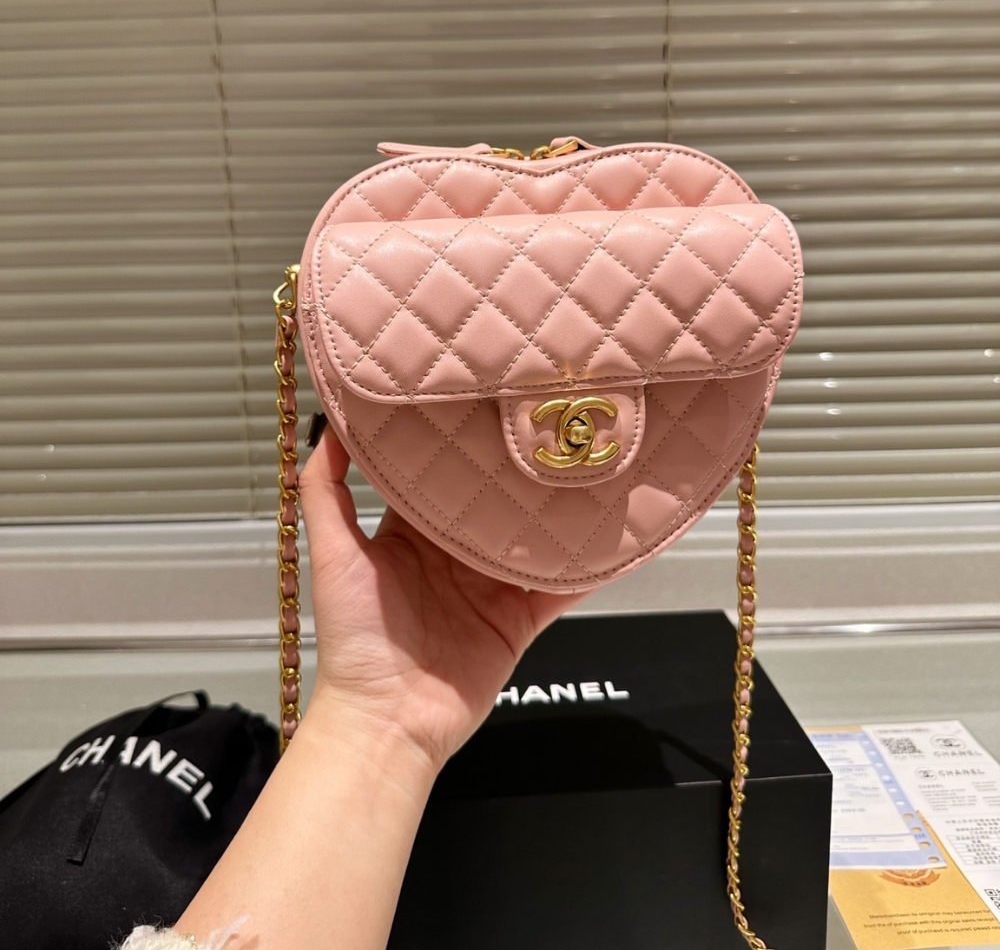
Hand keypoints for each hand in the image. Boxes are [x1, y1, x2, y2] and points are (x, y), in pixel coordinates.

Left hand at [298, 429, 589, 771]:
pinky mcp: (518, 622)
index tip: (480, 405)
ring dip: (557, 515)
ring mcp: (489, 589)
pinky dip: (585, 571)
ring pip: (532, 542)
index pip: (439, 479)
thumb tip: (329, 427)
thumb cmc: (353, 639)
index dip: (458, 446)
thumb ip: (327, 492)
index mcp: (410, 537)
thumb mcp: (333, 555)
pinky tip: (610, 540)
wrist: (387, 721)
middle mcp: (451, 557)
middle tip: (548, 427)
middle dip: (516, 474)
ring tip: (585, 471)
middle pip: (493, 506)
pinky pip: (559, 591)